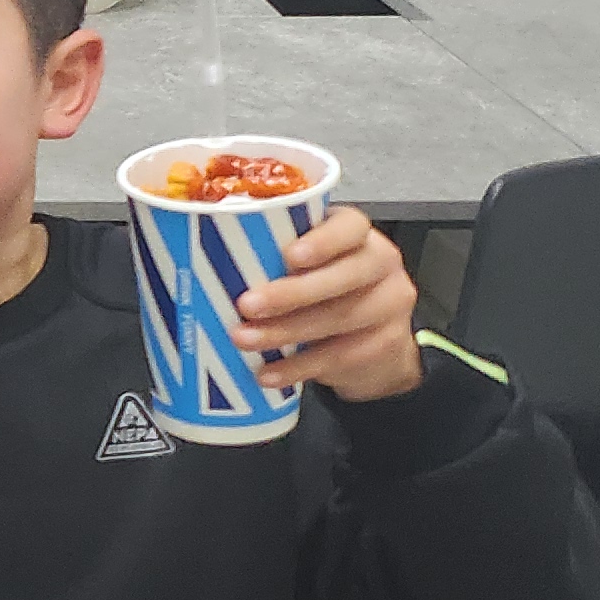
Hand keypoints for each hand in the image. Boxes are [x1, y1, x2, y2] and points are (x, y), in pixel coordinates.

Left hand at [237, 204, 422, 400]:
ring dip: (285, 332)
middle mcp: (381, 263)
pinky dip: (298, 367)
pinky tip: (268, 373)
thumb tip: (210, 269)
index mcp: (357, 234)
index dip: (323, 241)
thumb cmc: (323, 292)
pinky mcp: (387, 343)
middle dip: (292, 293)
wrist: (373, 344)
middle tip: (246, 305)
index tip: (289, 256)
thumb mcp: (305, 267)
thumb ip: (276, 259)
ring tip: (244, 340)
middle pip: (344, 275)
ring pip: (340, 317)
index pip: (350, 226)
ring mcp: (390, 304)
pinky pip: (340, 356)